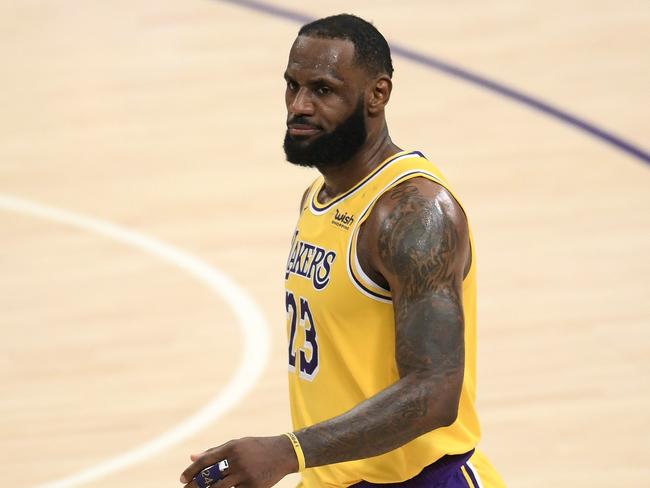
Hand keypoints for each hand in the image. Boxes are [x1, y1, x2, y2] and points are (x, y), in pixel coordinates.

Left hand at [180, 435, 298, 487]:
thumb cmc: (256, 447)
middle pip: (209, 477)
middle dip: (195, 485)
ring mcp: (245, 475)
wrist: (283, 453)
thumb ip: (215, 451)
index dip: (191, 470)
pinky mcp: (253, 487)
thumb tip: (192, 457)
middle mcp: (237, 461)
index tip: (182, 478)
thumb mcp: (237, 444)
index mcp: (232, 447)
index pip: (205, 461)